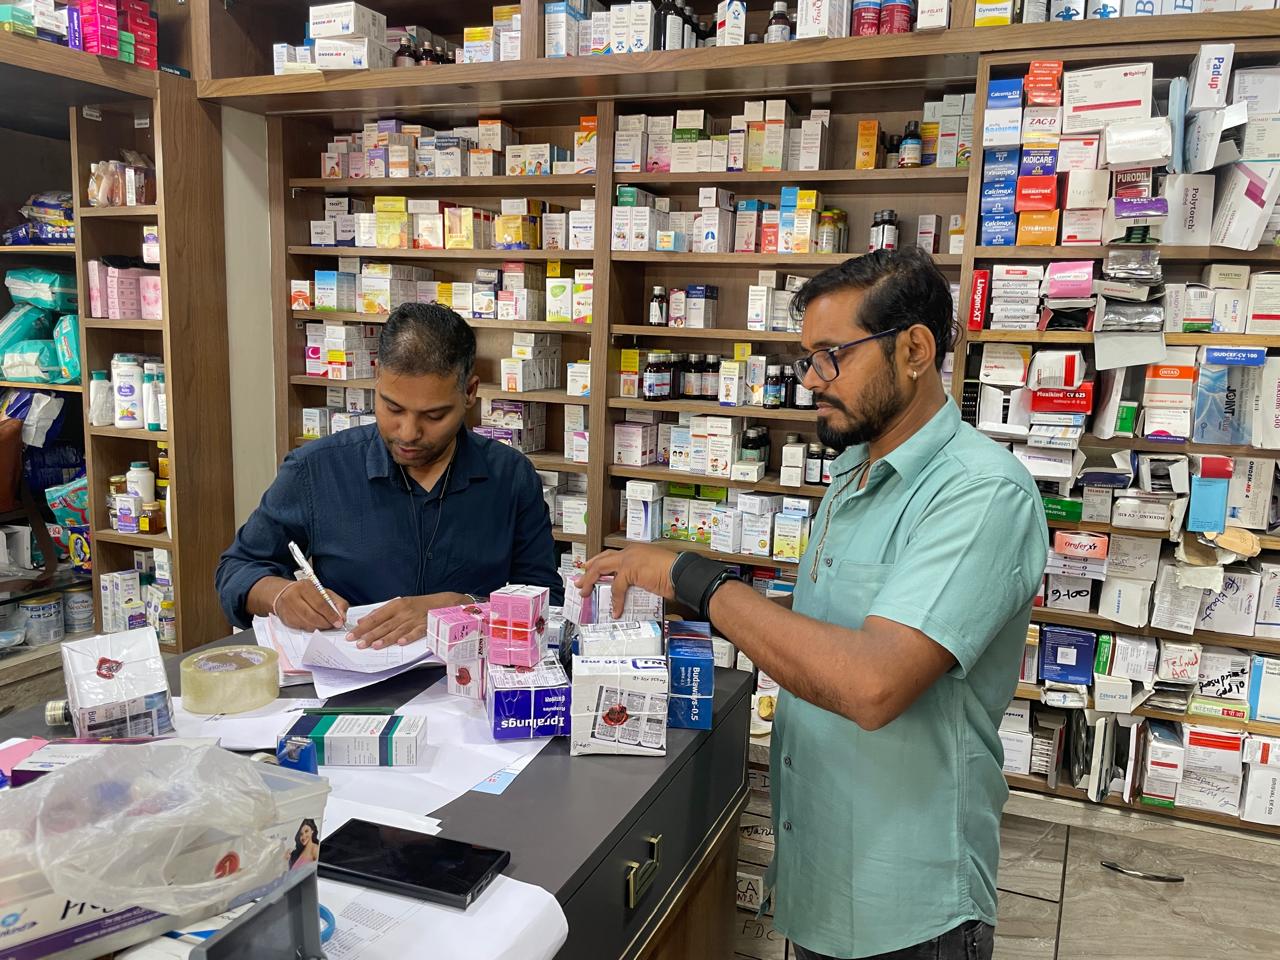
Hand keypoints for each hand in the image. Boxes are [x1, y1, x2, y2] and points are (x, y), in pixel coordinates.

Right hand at [273, 579, 348, 630]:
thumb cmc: (306, 592)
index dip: (331, 615)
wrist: (283, 593)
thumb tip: (342, 616)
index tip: (339, 621)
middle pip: (313, 616)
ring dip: (319, 627)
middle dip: (326, 623)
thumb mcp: (323, 592)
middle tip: (333, 625)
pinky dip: (311, 628)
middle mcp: (294, 597)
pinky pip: (301, 627)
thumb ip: (337, 602)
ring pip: (307, 624)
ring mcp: (287, 609)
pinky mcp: (285, 619)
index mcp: (305, 587)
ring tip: (326, 625)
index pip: (320, 604)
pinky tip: (315, 625)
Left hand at [346, 593, 467, 649]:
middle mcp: (404, 612)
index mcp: (395, 605)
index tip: (352, 634)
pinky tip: (402, 643)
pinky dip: (409, 637)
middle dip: (370, 635)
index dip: (363, 626)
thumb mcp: (399, 604)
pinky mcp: (426, 625)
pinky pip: (417, 632)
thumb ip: (381, 612)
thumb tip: (363, 620)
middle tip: (358, 643)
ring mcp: (415, 619)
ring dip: (386, 638)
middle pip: (384, 625)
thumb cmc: (419, 605)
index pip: (375, 617)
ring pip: (398, 630)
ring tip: (374, 645)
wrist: (443, 603)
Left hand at [577, 547, 676, 619]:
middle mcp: (630, 551)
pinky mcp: (630, 569)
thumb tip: (631, 586)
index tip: (590, 570)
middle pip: (602, 559)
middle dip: (588, 571)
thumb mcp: (652, 572)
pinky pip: (616, 587)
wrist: (683, 573)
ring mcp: (629, 558)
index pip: (611, 555)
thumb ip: (639, 575)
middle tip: (580, 582)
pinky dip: (615, 600)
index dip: (598, 563)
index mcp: (635, 550)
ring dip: (590, 581)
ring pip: (601, 568)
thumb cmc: (673, 574)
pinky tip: (616, 610)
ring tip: (585, 593)